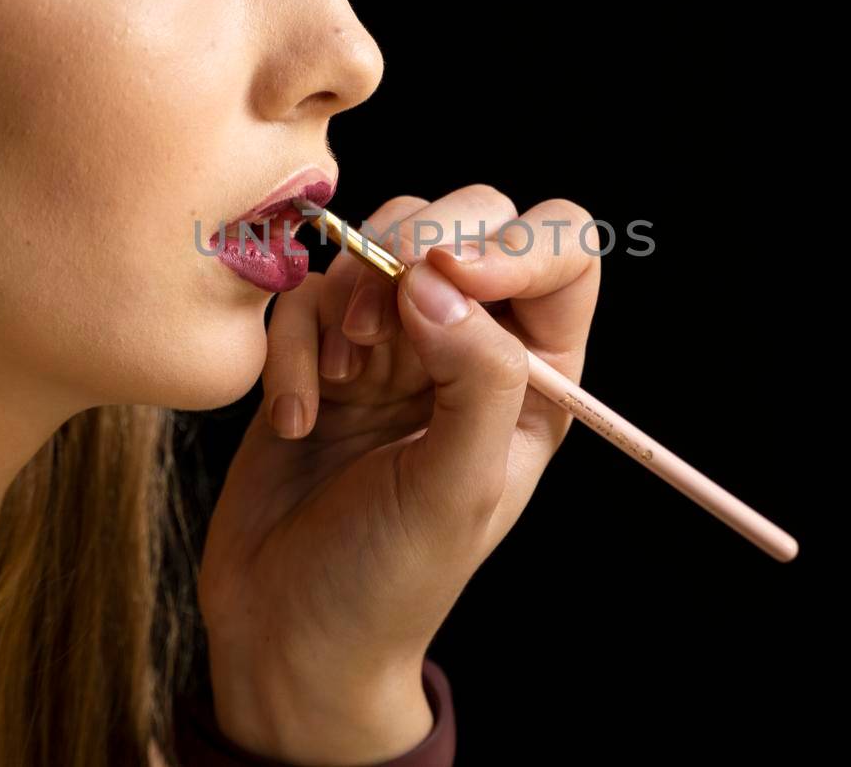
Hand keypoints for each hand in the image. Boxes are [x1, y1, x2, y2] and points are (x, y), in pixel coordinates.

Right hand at [196, 184, 600, 764]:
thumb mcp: (458, 488)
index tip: (450, 274)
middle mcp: (473, 344)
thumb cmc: (390, 581)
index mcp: (537, 377)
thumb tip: (437, 274)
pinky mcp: (321, 350)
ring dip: (347, 298)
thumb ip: (474, 376)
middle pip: (470, 217)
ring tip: (339, 386)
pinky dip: (293, 344)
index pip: (563, 255)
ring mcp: (394, 341)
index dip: (517, 244)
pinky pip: (308, 292)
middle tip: (375, 331)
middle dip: (415, 246)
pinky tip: (296, 418)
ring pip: (380, 238)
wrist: (287, 634)